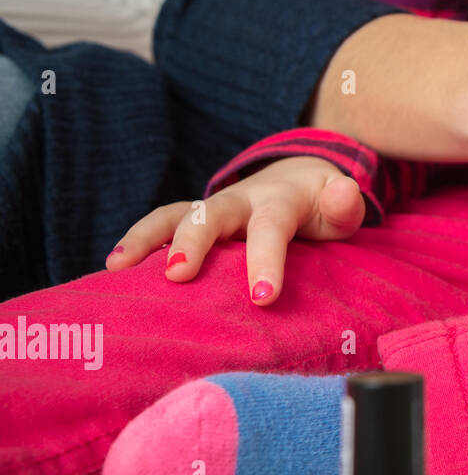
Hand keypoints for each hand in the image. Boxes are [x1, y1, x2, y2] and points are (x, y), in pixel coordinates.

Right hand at [105, 156, 365, 304]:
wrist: (299, 176)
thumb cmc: (320, 205)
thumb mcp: (339, 205)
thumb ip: (344, 206)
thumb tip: (347, 192)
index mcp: (278, 202)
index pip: (270, 230)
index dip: (265, 262)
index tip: (263, 298)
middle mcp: (239, 201)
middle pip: (211, 215)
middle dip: (193, 242)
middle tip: (178, 275)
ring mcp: (211, 209)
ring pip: (174, 215)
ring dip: (146, 238)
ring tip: (118, 267)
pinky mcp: (193, 220)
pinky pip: (160, 225)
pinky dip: (136, 242)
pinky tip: (113, 270)